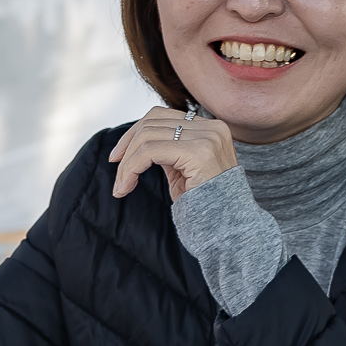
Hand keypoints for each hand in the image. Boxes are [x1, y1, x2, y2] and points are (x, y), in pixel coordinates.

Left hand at [109, 106, 236, 202]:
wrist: (229, 230)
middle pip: (152, 121)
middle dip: (126, 146)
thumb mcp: (182, 170)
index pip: (162, 115)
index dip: (134, 133)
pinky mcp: (199, 152)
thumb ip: (166, 149)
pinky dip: (131, 168)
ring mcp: (207, 137)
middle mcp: (212, 127)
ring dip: (127, 163)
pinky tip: (126, 186)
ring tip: (122, 186)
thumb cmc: (204, 205)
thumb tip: (134, 141)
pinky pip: (149, 152)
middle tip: (117, 174)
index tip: (119, 157)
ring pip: (147, 136)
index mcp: (211, 128)